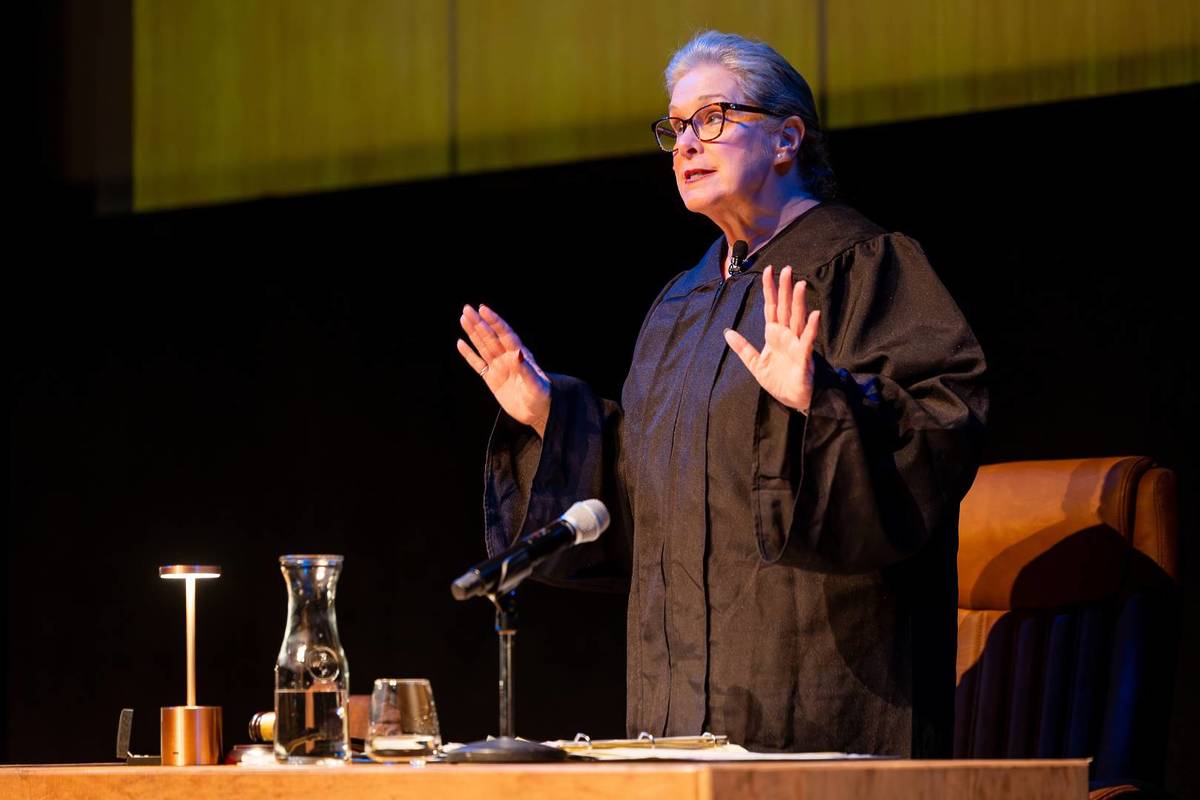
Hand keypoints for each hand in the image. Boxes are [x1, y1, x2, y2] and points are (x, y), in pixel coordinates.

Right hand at [458, 304, 550, 436]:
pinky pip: (478, 364)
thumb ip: (525, 368)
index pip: (505, 334)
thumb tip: (516, 352)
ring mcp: (499, 368)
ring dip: (473, 333)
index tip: (483, 309)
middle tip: (467, 309)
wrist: (538, 413)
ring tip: (463, 318)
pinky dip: (469, 354)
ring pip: (483, 347)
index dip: (494, 321)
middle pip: (490, 337)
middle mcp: (508, 358)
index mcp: (519, 355)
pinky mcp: (492, 379)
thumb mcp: (535, 384)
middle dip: (479, 323)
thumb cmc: (542, 396)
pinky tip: (461, 343)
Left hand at [724, 265, 819, 413]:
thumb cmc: (777, 380)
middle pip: (786, 308)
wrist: (793, 399)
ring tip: (800, 285)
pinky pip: (807, 340)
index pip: (772, 307)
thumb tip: (727, 332)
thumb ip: (743, 348)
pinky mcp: (804, 357)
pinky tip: (815, 314)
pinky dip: (811, 328)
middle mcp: (787, 335)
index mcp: (774, 334)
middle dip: (785, 289)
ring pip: (798, 319)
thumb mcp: (755, 364)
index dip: (770, 289)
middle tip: (787, 269)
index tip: (768, 270)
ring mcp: (796, 344)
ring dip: (799, 302)